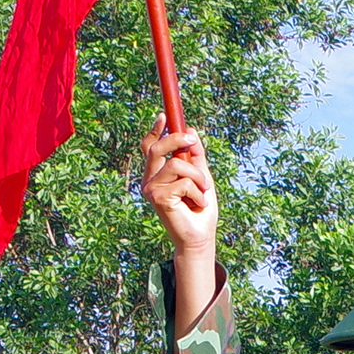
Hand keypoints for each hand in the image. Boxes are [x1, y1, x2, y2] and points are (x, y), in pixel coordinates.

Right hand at [140, 128, 217, 323]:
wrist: (200, 237)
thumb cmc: (200, 209)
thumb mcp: (201, 177)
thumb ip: (195, 156)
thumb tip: (191, 132)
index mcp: (157, 174)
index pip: (150, 148)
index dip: (156, 131)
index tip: (165, 116)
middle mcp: (150, 180)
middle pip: (157, 148)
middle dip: (176, 139)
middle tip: (193, 140)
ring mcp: (151, 189)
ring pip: (175, 164)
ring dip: (197, 176)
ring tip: (204, 192)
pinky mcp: (158, 199)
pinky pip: (183, 181)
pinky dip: (197, 191)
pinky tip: (198, 204)